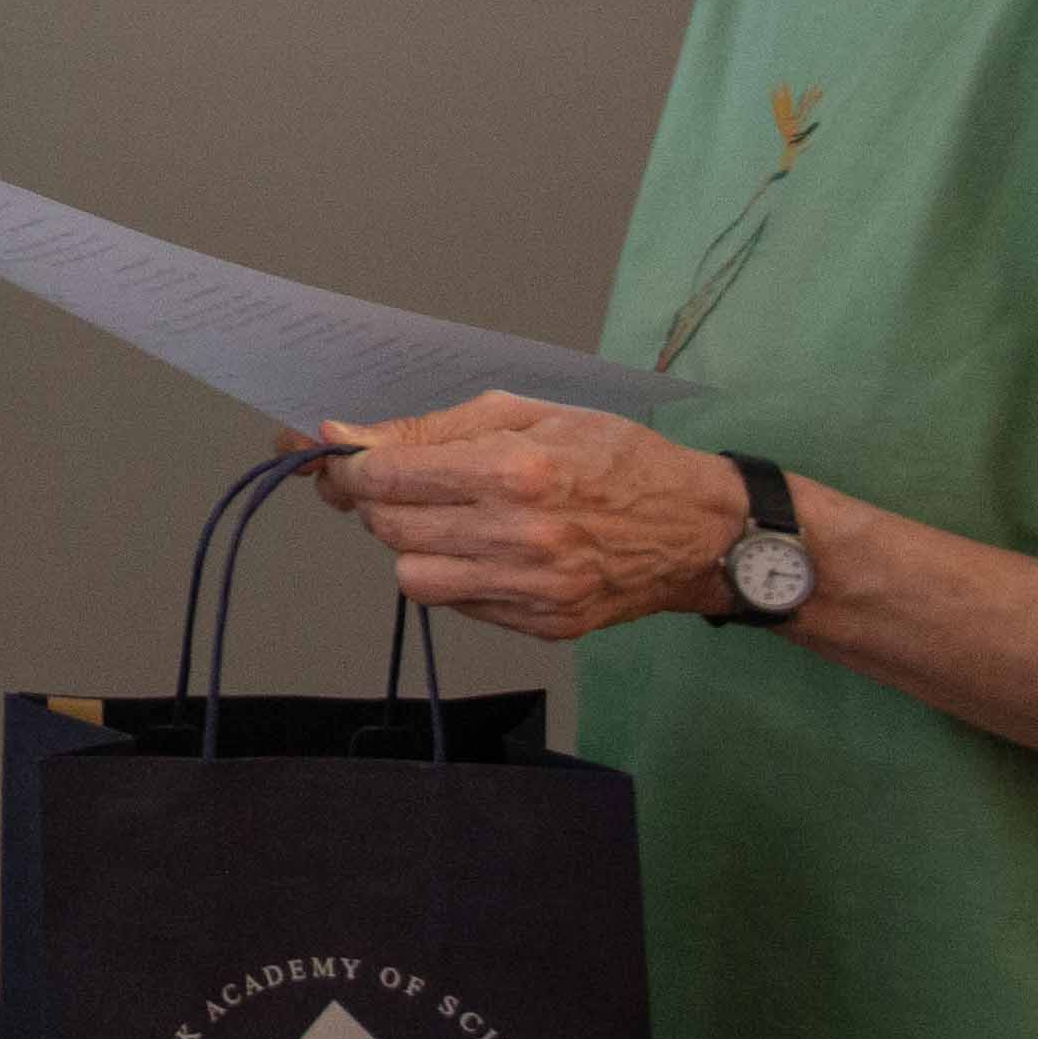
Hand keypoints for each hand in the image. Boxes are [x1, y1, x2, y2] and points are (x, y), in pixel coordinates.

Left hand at [286, 392, 749, 639]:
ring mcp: (532, 588)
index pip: (388, 477)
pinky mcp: (542, 624)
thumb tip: (348, 439)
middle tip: (393, 484)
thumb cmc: (615, 457)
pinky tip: (486, 548)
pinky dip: (455, 575)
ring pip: (412, 577)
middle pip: (390, 528)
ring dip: (411, 546)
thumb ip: (434, 429)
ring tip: (447, 519)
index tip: (338, 457)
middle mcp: (520, 536)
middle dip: (376, 503)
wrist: (699, 528)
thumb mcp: (530, 414)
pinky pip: (458, 604)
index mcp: (515, 471)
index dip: (350, 467)